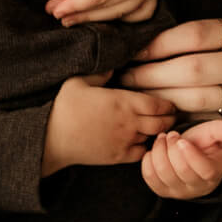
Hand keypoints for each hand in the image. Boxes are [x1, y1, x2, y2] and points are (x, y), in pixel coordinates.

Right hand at [41, 73, 176, 175]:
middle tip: (169, 115)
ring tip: (157, 127)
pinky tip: (141, 141)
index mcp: (122, 102)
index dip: (167, 104)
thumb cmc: (63, 107)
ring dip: (157, 132)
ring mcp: (125, 141)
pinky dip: (146, 148)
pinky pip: (142, 154)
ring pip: (153, 138)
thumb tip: (113, 65)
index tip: (168, 103)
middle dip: (169, 118)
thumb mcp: (78, 81)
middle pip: (162, 122)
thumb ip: (100, 73)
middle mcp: (129, 122)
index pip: (158, 104)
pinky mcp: (118, 156)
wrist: (51, 137)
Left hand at [48, 0, 158, 24]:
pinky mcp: (150, 7)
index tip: (57, 10)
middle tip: (58, 15)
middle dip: (78, 13)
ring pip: (113, 16)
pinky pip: (126, 20)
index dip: (75, 5)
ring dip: (89, 19)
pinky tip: (94, 17)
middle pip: (104, 8)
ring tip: (69, 19)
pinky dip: (108, 19)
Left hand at [115, 15, 221, 138]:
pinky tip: (166, 123)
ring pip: (196, 99)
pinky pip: (213, 122)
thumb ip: (220, 38)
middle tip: (123, 80)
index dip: (157, 44)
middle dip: (150, 76)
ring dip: (161, 101)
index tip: (132, 51)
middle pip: (188, 69)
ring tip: (137, 101)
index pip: (192, 34)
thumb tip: (165, 44)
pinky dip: (186, 123)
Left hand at [140, 115, 221, 198]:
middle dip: (171, 148)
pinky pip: (149, 176)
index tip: (181, 139)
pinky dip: (148, 160)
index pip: (202, 170)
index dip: (190, 155)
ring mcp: (177, 191)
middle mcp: (195, 188)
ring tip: (163, 139)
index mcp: (212, 175)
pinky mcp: (161, 190)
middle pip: (179, 171)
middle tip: (171, 135)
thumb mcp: (214, 135)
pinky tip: (156, 150)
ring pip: (162, 173)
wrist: (190, 155)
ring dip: (159, 151)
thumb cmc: (203, 145)